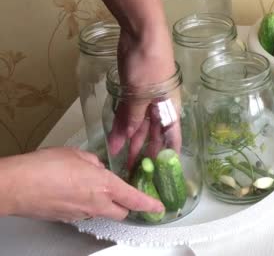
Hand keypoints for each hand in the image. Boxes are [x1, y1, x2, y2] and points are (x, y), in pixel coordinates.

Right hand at [3, 147, 163, 221]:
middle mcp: (96, 204)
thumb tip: (97, 166)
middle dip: (127, 205)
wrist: (15, 186)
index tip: (158, 206)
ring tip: (91, 187)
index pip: (135, 199)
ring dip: (104, 203)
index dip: (149, 204)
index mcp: (105, 186)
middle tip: (128, 195)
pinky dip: (84, 204)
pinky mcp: (66, 218)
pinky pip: (83, 212)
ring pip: (102, 212)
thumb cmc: (44, 167)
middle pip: (122, 211)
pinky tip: (74, 191)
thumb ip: (94, 161)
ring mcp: (80, 214)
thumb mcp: (77, 154)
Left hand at [107, 28, 182, 169]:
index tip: (160, 175)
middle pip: (152, 135)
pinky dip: (122, 125)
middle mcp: (160, 108)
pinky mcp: (133, 92)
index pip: (172, 140)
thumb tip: (126, 140)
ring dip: (129, 141)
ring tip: (118, 158)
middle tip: (133, 171)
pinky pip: (128, 114)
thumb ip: (132, 119)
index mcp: (170, 110)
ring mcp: (147, 99)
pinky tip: (114, 138)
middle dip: (143, 152)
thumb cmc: (150, 65)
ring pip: (138, 126)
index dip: (167, 158)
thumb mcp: (140, 96)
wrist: (143, 35)